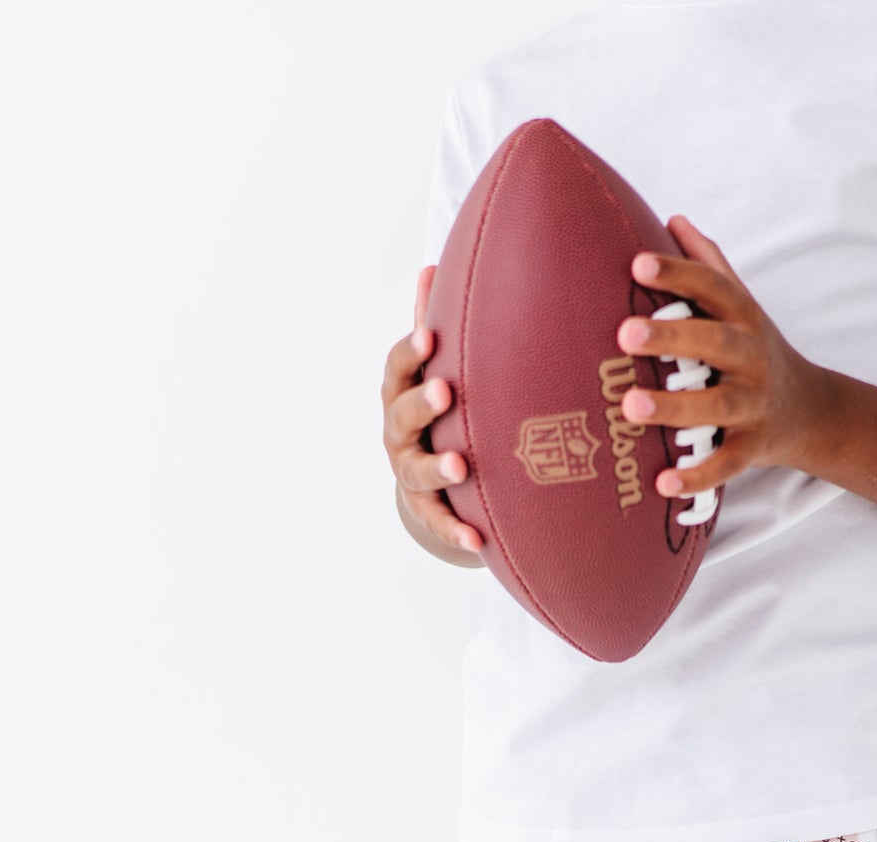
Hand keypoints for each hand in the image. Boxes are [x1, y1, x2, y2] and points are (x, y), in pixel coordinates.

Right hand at [380, 265, 484, 561]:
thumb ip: (433, 327)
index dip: (411, 350)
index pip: (398, 367)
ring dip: (438, 468)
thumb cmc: (439, 409)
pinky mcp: (426, 511)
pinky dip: (457, 531)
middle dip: (422, 403)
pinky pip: (440, 522)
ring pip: (418, 471)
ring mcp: (409, 473)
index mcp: (400, 391)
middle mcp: (397, 432)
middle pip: (402, 415)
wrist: (430, 479)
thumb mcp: (432, 369)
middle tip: (446, 392)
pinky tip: (479, 541)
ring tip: (462, 467)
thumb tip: (432, 264)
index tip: (430, 336)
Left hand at [615, 214, 825, 497]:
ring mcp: (754, 405)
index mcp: (743, 317)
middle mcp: (752, 358)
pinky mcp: (753, 448)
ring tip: (630, 406)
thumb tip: (672, 218)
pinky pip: (726, 465)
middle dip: (672, 338)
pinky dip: (697, 477)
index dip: (678, 273)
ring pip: (717, 406)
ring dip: (675, 407)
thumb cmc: (756, 351)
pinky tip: (663, 483)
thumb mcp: (742, 306)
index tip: (638, 264)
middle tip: (624, 333)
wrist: (811, 411)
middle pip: (714, 343)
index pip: (712, 287)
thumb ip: (710, 265)